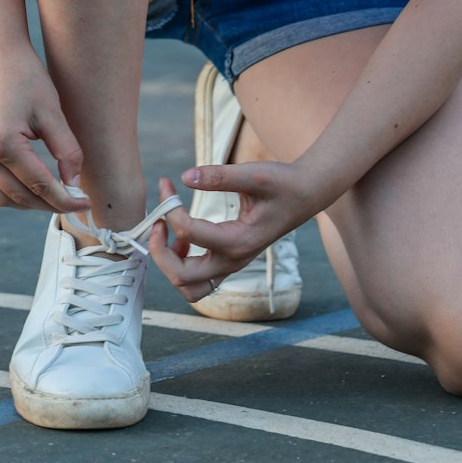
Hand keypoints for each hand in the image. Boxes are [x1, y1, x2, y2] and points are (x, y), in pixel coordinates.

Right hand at [0, 45, 88, 214]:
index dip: (65, 199)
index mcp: (2, 142)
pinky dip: (0, 197)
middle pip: (20, 196)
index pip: (40, 185)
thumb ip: (66, 151)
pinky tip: (21, 192)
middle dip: (50, 204)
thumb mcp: (53, 112)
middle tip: (74, 201)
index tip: (85, 204)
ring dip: (26, 203)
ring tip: (51, 197)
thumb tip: (73, 185)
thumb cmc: (28, 78)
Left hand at [148, 162, 313, 304]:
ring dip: (169, 265)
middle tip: (156, 220)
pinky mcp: (230, 262)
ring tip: (166, 233)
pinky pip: (198, 281)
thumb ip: (220, 176)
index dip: (170, 209)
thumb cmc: (282, 182)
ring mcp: (231, 266)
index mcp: (238, 240)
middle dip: (159, 250)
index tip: (167, 184)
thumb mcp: (254, 174)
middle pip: (182, 277)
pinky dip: (181, 267)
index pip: (188, 233)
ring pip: (188, 288)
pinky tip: (181, 238)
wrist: (305, 194)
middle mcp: (234, 260)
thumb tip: (183, 177)